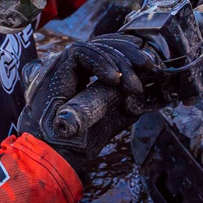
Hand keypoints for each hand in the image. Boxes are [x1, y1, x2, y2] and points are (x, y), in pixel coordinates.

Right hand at [16, 33, 162, 177]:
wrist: (57, 156)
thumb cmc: (78, 143)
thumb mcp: (110, 119)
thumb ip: (124, 104)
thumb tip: (144, 93)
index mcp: (78, 78)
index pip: (102, 53)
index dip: (124, 52)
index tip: (144, 60)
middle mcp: (68, 69)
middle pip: (100, 46)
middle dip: (127, 52)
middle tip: (148, 65)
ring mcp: (59, 67)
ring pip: (92, 47)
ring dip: (118, 61)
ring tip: (133, 85)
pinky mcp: (54, 68)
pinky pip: (80, 53)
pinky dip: (100, 63)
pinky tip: (115, 79)